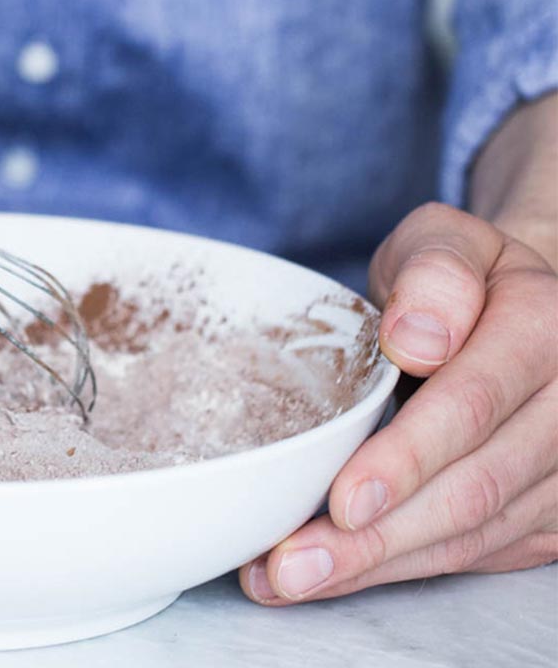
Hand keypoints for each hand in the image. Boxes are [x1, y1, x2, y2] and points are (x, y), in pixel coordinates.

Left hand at [240, 202, 556, 603]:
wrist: (516, 311)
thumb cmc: (457, 281)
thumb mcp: (442, 242)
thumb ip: (433, 272)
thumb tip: (418, 336)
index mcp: (544, 329)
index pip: (472, 406)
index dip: (407, 459)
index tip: (343, 500)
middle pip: (472, 489)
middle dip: (376, 537)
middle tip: (291, 565)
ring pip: (474, 535)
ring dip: (378, 566)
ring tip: (290, 579)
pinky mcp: (550, 516)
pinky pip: (476, 554)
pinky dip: (399, 569)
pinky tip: (333, 575)